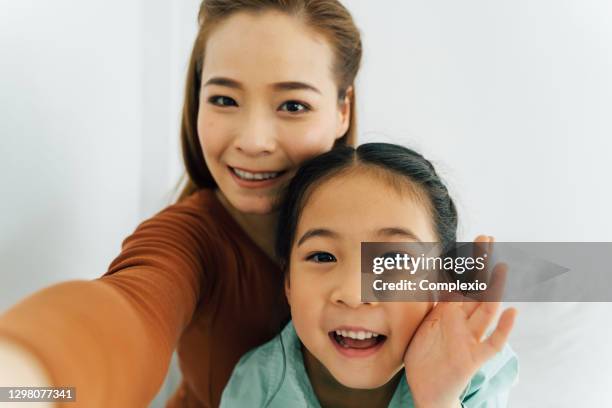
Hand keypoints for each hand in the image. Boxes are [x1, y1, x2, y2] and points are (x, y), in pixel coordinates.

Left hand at [403, 236, 516, 407]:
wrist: (426, 390)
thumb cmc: (425, 357)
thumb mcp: (420, 324)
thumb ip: (426, 302)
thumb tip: (418, 275)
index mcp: (448, 312)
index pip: (458, 281)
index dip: (464, 261)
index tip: (471, 239)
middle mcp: (462, 322)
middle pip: (475, 288)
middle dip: (480, 263)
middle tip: (488, 237)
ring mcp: (469, 339)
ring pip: (486, 310)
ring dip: (494, 289)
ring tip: (501, 267)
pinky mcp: (472, 359)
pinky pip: (492, 344)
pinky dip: (504, 330)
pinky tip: (513, 313)